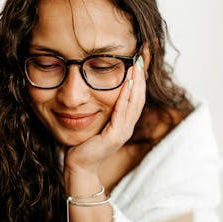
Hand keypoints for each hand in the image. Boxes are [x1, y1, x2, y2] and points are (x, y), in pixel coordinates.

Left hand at [65, 52, 146, 176]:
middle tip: (143, 56)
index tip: (140, 59)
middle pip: (139, 97)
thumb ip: (103, 110)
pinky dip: (126, 97)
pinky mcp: (115, 137)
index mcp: (124, 123)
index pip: (136, 97)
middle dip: (141, 76)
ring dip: (137, 83)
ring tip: (137, 65)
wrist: (79, 165)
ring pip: (134, 103)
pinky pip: (122, 113)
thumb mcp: (97, 122)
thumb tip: (99, 91)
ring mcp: (123, 132)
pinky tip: (127, 84)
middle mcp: (127, 126)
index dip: (139, 79)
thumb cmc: (85, 144)